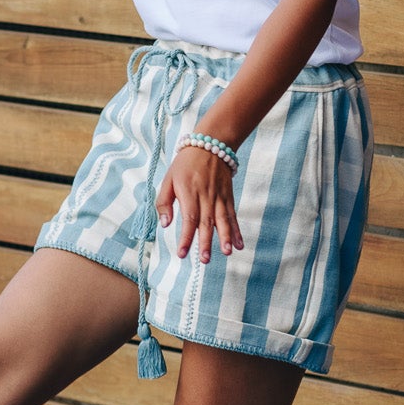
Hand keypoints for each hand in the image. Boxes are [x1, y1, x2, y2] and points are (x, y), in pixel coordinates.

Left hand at [156, 143, 243, 264]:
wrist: (211, 144)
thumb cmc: (185, 164)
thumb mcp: (168, 179)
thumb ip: (164, 202)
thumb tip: (165, 225)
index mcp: (189, 192)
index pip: (188, 218)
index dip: (186, 237)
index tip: (182, 253)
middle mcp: (206, 196)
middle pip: (207, 222)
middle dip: (206, 242)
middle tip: (204, 260)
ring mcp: (219, 197)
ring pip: (223, 219)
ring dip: (225, 237)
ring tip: (227, 253)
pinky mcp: (228, 197)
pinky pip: (232, 216)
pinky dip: (236, 230)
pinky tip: (239, 244)